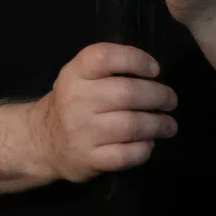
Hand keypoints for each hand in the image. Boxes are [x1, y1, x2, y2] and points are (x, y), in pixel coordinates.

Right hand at [30, 43, 177, 182]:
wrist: (45, 140)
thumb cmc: (72, 102)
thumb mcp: (79, 77)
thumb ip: (108, 70)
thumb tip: (153, 72)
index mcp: (74, 74)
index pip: (104, 57)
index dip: (135, 60)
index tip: (155, 70)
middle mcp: (75, 99)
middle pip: (127, 93)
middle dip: (159, 96)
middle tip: (170, 100)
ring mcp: (82, 131)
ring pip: (132, 125)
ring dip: (159, 124)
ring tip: (169, 124)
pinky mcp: (90, 159)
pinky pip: (128, 154)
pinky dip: (145, 149)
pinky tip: (148, 144)